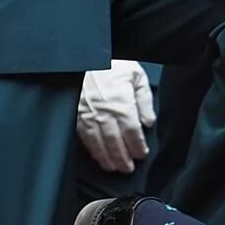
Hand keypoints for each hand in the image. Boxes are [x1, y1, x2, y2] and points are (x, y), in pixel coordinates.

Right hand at [75, 58, 156, 173]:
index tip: (142, 154)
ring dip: (108, 159)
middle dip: (123, 158)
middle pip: (115, 142)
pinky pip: (84, 138)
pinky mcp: (75, 116)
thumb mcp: (135, 75)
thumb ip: (144, 100)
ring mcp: (87, 116)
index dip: (137, 146)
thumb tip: (148, 122)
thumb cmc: (112, 64)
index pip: (131, 132)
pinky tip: (99, 157)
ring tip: (115, 168)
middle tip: (128, 169)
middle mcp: (104, 113)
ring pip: (99, 144)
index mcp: (121, 103)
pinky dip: (93, 151)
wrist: (83, 56)